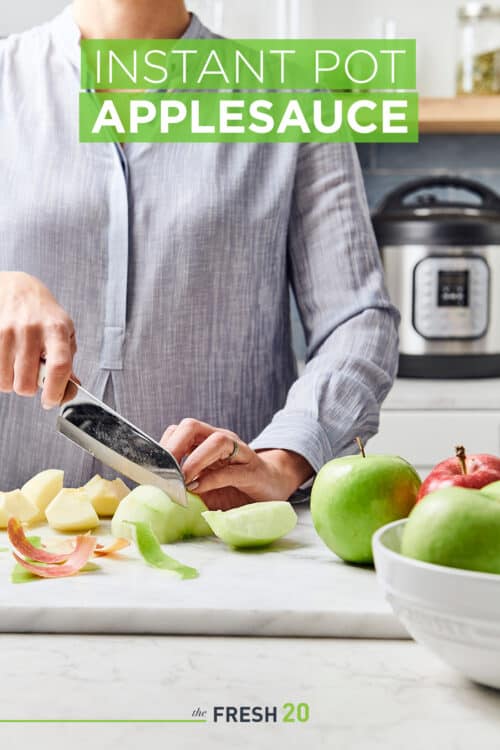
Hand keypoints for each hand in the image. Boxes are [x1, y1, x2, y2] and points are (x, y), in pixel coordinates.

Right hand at [0, 272, 76, 408]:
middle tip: (32, 378)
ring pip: (6, 382)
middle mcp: (32, 329)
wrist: (19, 290)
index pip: (58, 367)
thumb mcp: (64, 333)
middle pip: (26, 382)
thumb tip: (70, 391)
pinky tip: (8, 363)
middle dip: (30, 389)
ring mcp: (9, 331)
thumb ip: (67, 362)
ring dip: (13, 383)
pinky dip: (1, 375)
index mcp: (56, 330)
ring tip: (19, 368)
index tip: (51, 401)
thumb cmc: (45, 316)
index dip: (55, 391)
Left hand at [160, 418, 312, 509]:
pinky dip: (212, 478)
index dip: (161, 445)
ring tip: (183, 480)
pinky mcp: (253, 470)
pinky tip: (199, 489)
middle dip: (174, 446)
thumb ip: (184, 486)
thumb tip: (152, 497)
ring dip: (195, 460)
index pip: (178, 431)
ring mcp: (239, 452)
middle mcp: (221, 440)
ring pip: (217, 440)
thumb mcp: (204, 486)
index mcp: (204, 441)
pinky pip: (232, 468)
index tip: (148, 467)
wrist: (272, 487)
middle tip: (163, 469)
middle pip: (192, 426)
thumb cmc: (234, 487)